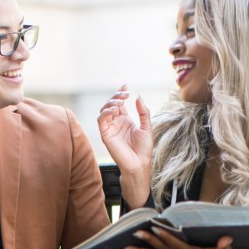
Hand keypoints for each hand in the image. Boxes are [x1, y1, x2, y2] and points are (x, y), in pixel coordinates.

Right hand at [98, 84, 152, 207]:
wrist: (139, 163)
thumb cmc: (144, 149)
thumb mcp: (147, 127)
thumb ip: (143, 112)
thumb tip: (138, 97)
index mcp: (125, 121)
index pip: (119, 104)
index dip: (120, 93)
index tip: (125, 85)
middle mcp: (116, 123)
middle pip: (111, 104)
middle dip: (117, 96)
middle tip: (125, 93)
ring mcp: (110, 128)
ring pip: (104, 110)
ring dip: (110, 103)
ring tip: (120, 101)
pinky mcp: (105, 134)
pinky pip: (101, 120)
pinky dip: (106, 112)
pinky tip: (114, 110)